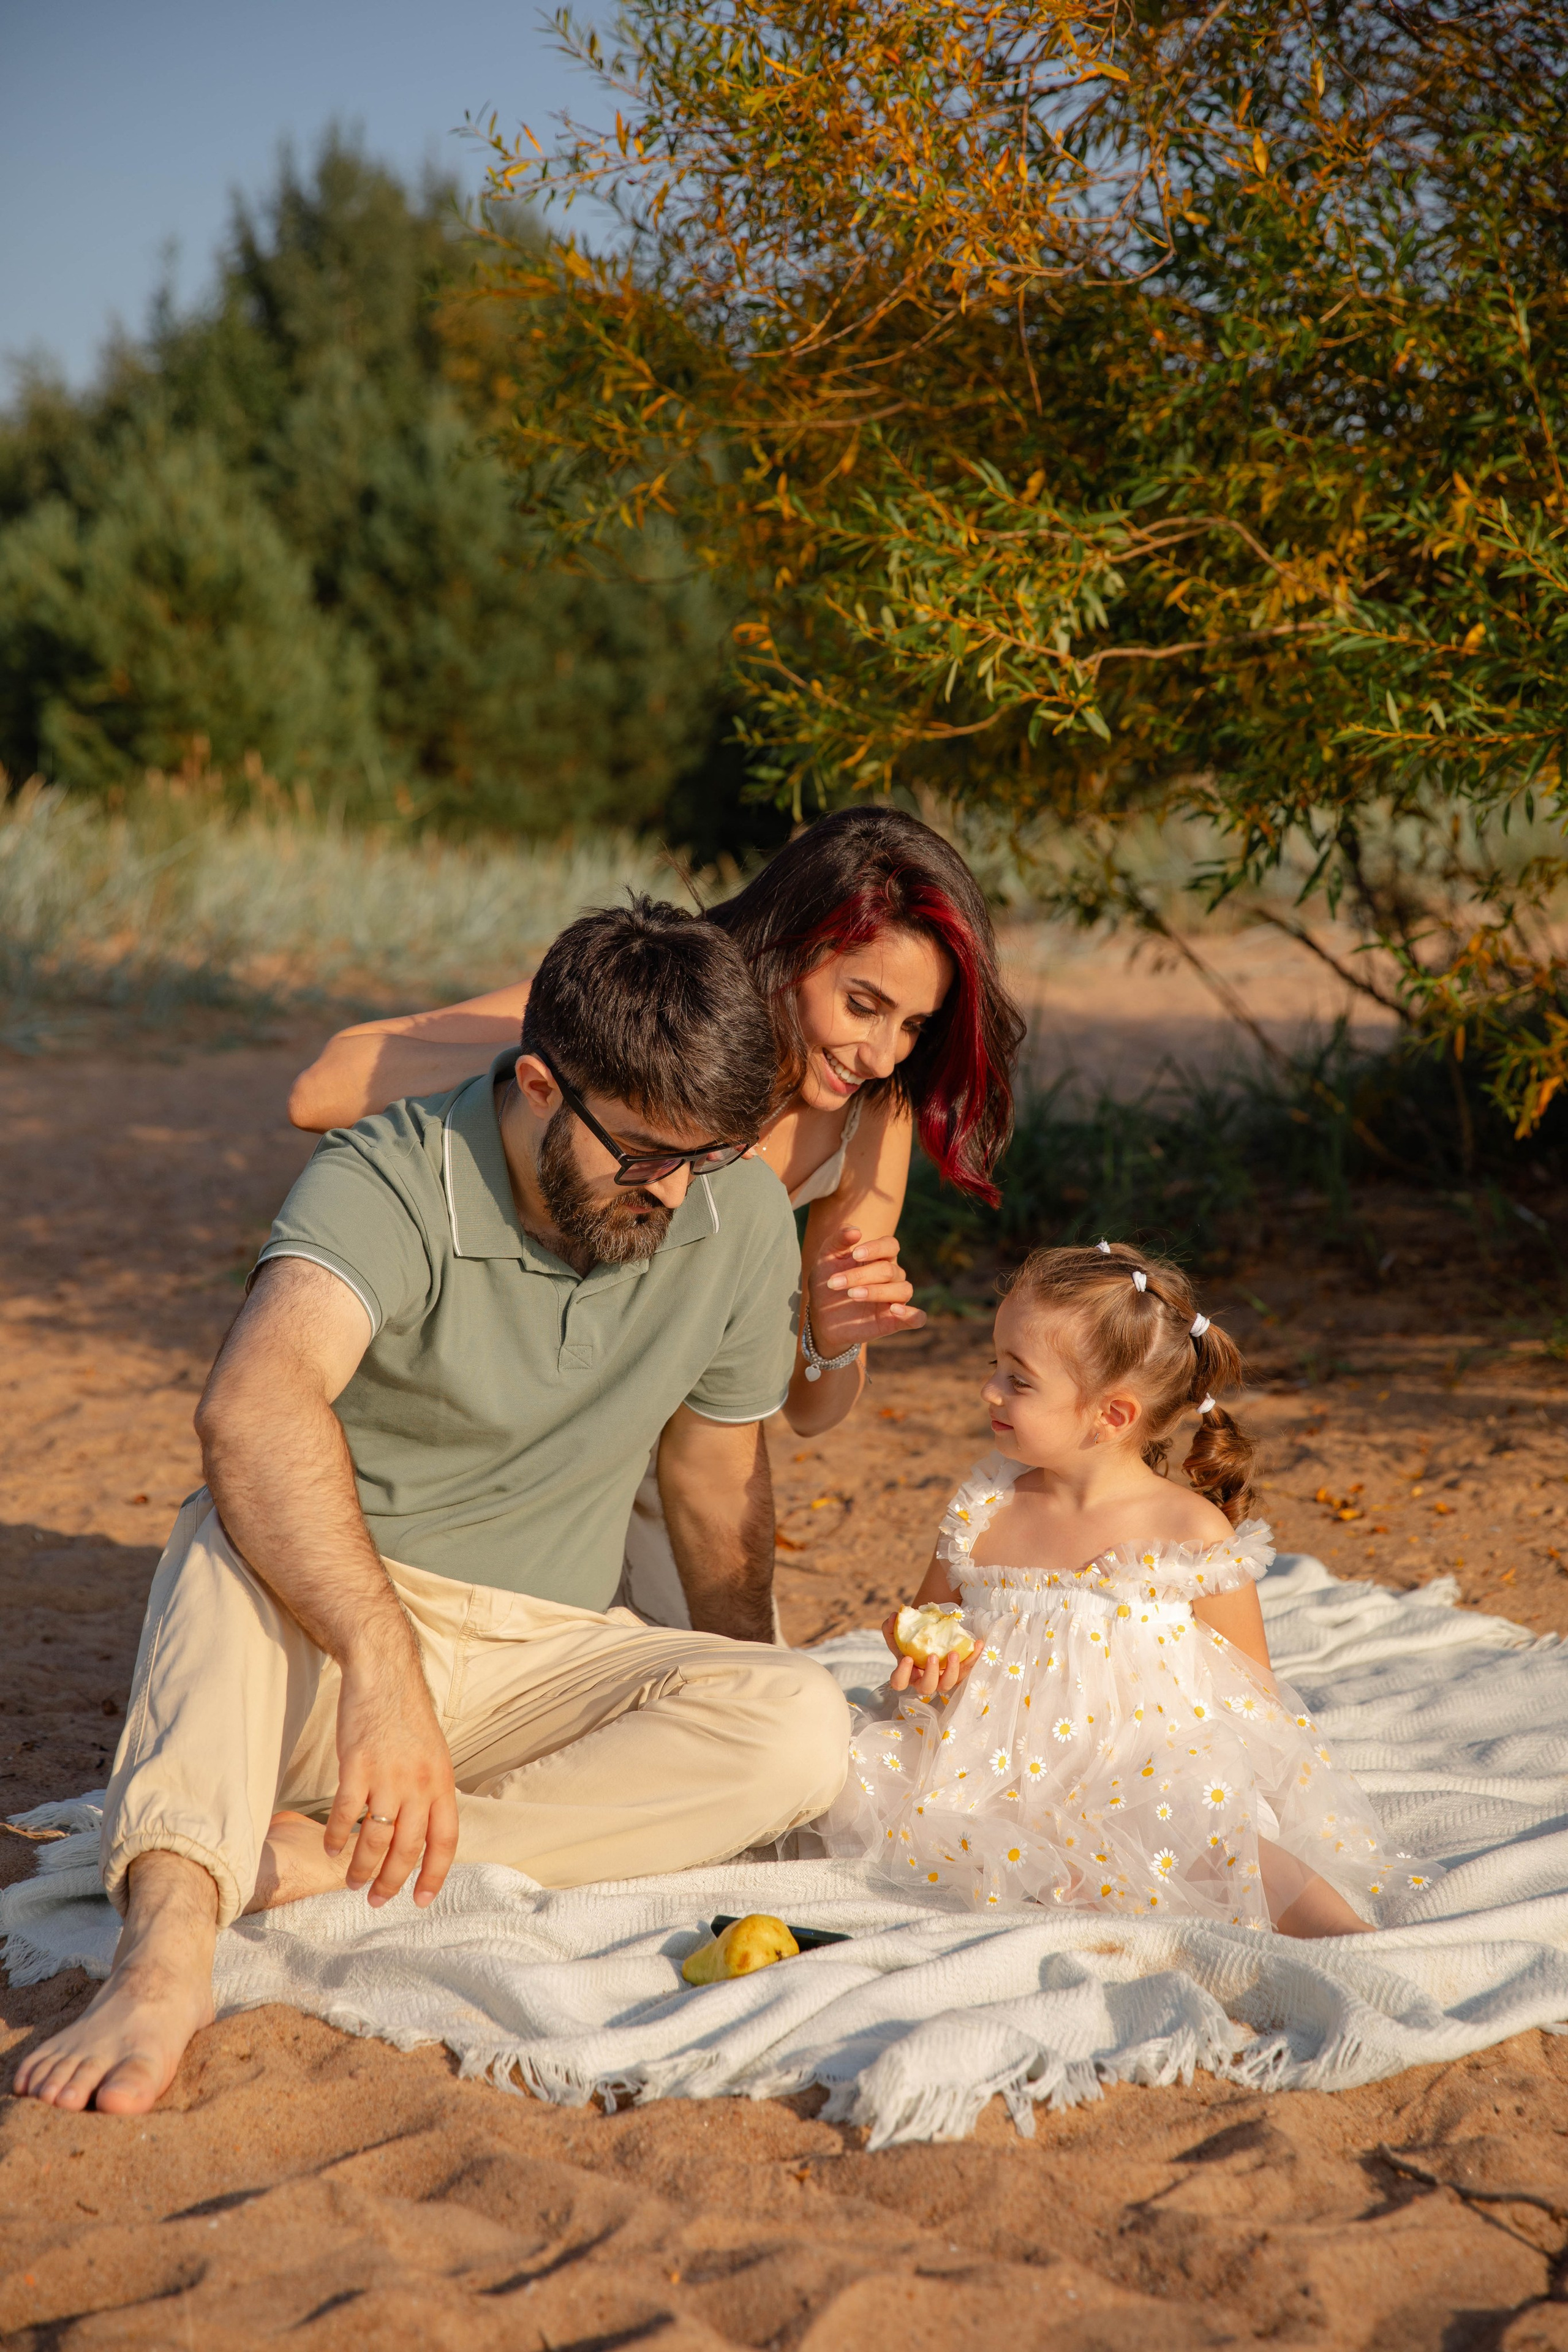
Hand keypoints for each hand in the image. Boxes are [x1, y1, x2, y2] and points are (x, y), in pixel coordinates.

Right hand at [324, 1647, 458, 1908]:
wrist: (384, 1675)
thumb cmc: (407, 1716)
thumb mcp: (434, 1755)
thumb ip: (431, 1792)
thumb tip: (425, 1832)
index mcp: (442, 1782)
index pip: (445, 1841)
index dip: (435, 1875)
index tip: (421, 1900)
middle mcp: (419, 1784)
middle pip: (408, 1848)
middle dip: (392, 1881)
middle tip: (377, 1899)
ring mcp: (388, 1776)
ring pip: (375, 1839)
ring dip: (362, 1867)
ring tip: (352, 1882)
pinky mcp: (356, 1766)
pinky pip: (345, 1814)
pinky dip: (336, 1837)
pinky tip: (331, 1849)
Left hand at [810, 1225, 926, 1354]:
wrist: (820, 1314)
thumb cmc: (828, 1281)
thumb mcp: (827, 1258)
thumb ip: (839, 1240)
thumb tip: (856, 1230)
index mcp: (879, 1257)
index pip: (891, 1245)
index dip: (876, 1248)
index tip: (855, 1254)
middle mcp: (892, 1276)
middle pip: (888, 1270)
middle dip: (860, 1275)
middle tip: (835, 1283)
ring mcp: (894, 1299)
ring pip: (903, 1290)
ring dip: (878, 1291)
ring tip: (852, 1295)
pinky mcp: (894, 1321)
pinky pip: (917, 1318)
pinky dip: (912, 1315)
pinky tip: (895, 1310)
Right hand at [881, 1611, 976, 1699]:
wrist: (931, 1639)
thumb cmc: (913, 1642)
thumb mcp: (901, 1635)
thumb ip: (892, 1627)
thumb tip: (893, 1617)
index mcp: (908, 1673)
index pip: (899, 1682)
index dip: (902, 1674)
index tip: (907, 1658)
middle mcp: (925, 1680)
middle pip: (927, 1688)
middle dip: (930, 1674)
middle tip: (933, 1656)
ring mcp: (943, 1679)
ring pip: (948, 1684)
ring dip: (952, 1670)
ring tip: (954, 1653)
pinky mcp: (958, 1673)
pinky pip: (967, 1669)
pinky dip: (973, 1657)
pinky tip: (977, 1644)